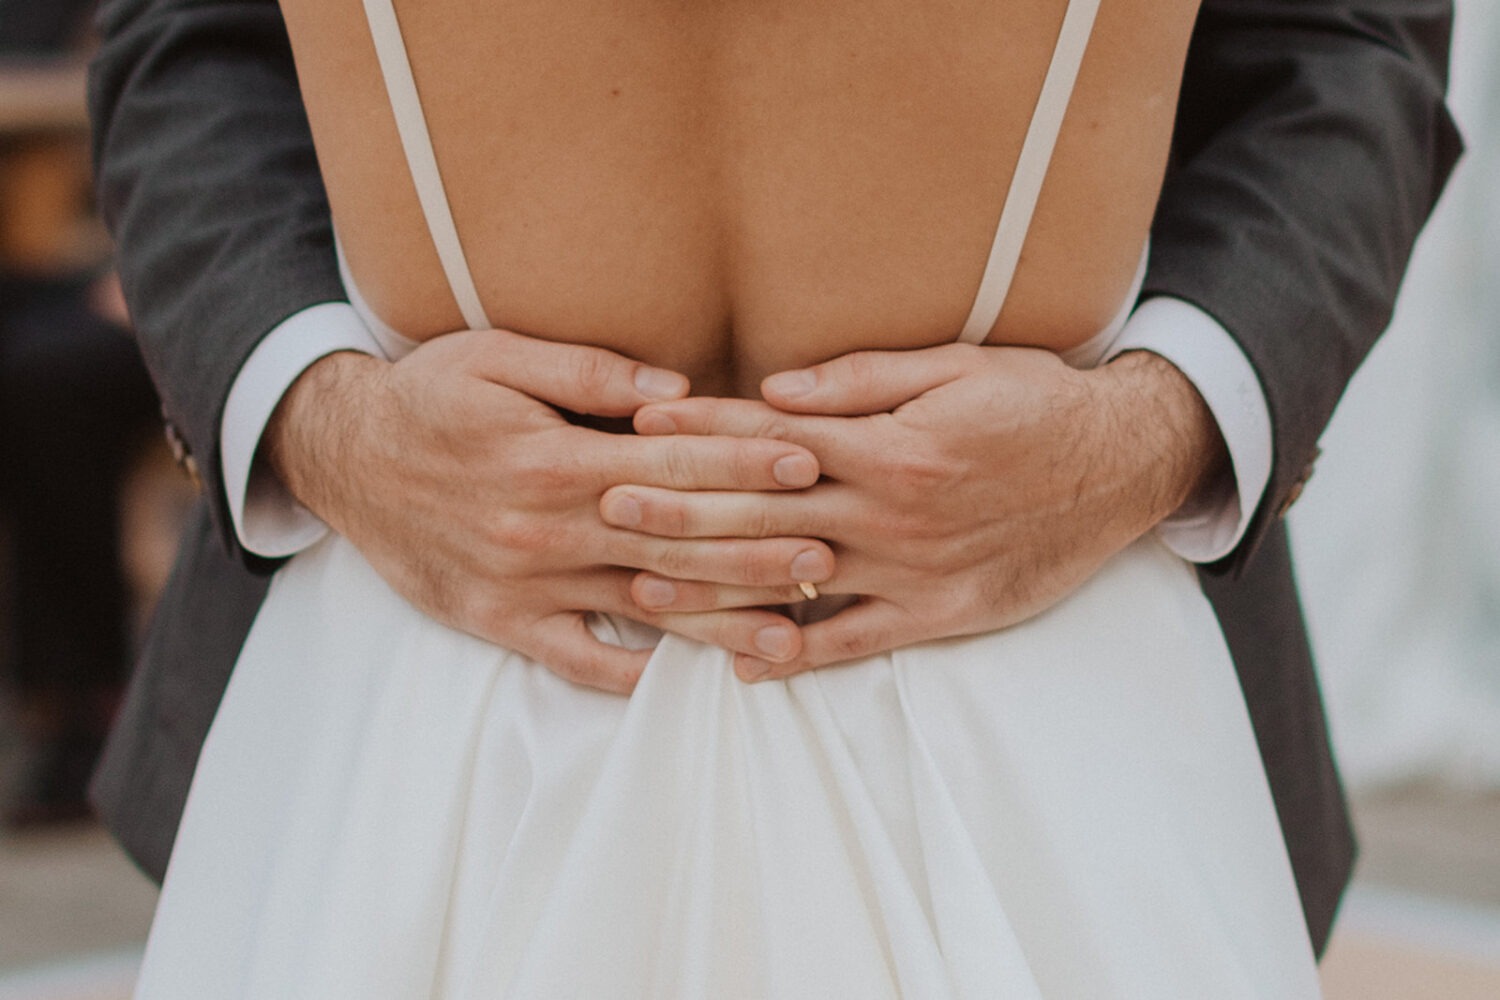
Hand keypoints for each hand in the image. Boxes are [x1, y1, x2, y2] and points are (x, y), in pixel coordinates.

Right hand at [264, 330, 834, 692]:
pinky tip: (692, 677)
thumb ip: (588, 372)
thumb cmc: (428, 397)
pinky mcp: (499, 622)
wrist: (340, 457)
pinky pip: (578, 661)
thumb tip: (678, 392)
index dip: (745, 462)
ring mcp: (524, 585)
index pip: (672, 464)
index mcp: (552, 458)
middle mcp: (546, 529)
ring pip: (641, 608)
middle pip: (674, 543)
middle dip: (758, 546)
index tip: (810, 462)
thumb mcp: (495, 357)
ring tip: (792, 630)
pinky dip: (635, 672)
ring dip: (720, 620)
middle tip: (832, 551)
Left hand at [614, 344, 1225, 679]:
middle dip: (679, 511)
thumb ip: (859, 381)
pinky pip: (857, 642)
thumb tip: (772, 390)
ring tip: (642, 593)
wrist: (1123, 464)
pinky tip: (742, 664)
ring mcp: (915, 571)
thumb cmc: (1034, 402)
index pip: (771, 440)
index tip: (636, 431)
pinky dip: (800, 655)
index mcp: (890, 445)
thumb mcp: (954, 367)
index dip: (699, 435)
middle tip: (604, 509)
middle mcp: (893, 513)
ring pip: (796, 586)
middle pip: (764, 514)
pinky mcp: (941, 615)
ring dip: (715, 590)